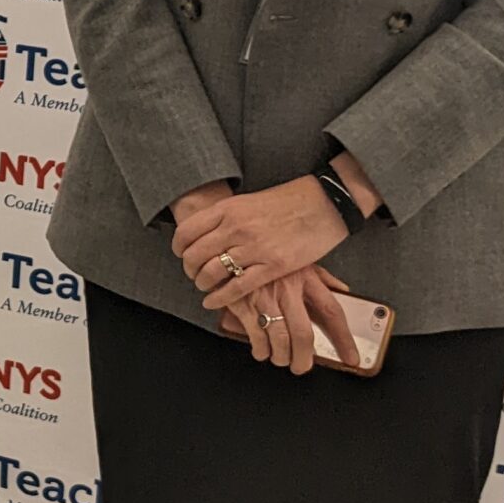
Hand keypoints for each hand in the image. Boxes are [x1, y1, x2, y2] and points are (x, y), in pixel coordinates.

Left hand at [176, 174, 345, 312]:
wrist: (324, 202)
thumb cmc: (289, 201)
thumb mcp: (249, 202)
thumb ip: (227, 217)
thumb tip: (208, 233)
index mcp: (228, 209)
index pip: (186, 232)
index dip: (179, 248)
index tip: (181, 254)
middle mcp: (235, 228)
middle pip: (194, 256)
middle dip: (189, 269)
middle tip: (193, 275)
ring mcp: (253, 248)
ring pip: (211, 273)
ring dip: (202, 284)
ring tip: (204, 287)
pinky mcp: (273, 266)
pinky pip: (236, 288)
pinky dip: (220, 298)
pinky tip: (213, 302)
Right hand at [216, 264, 357, 374]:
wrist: (228, 243)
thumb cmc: (265, 252)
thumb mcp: (297, 257)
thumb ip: (320, 276)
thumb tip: (342, 288)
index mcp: (305, 277)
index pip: (331, 312)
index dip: (343, 339)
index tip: (351, 358)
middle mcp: (287, 288)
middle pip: (303, 334)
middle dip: (304, 358)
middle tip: (301, 366)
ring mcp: (263, 297)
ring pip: (279, 340)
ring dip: (281, 357)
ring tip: (280, 358)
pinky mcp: (241, 303)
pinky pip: (255, 337)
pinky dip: (260, 350)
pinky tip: (261, 350)